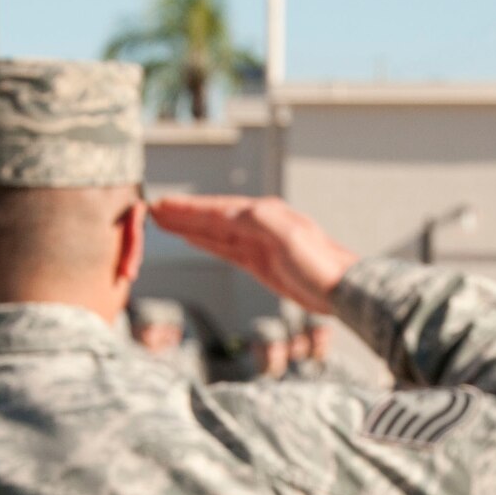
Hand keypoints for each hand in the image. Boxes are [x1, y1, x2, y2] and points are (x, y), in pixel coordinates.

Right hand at [149, 196, 360, 314]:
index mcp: (264, 213)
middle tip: (153, 209)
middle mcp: (259, 224)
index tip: (161, 205)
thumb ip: (255, 220)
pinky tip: (192, 238)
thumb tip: (224, 214)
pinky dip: (206, 242)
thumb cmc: (319, 262)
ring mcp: (258, 243)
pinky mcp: (260, 263)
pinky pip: (225, 248)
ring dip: (189, 226)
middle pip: (212, 217)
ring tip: (164, 221)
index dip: (188, 209)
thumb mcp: (287, 236)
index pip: (217, 209)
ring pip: (215, 232)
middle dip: (183, 214)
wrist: (342, 289)